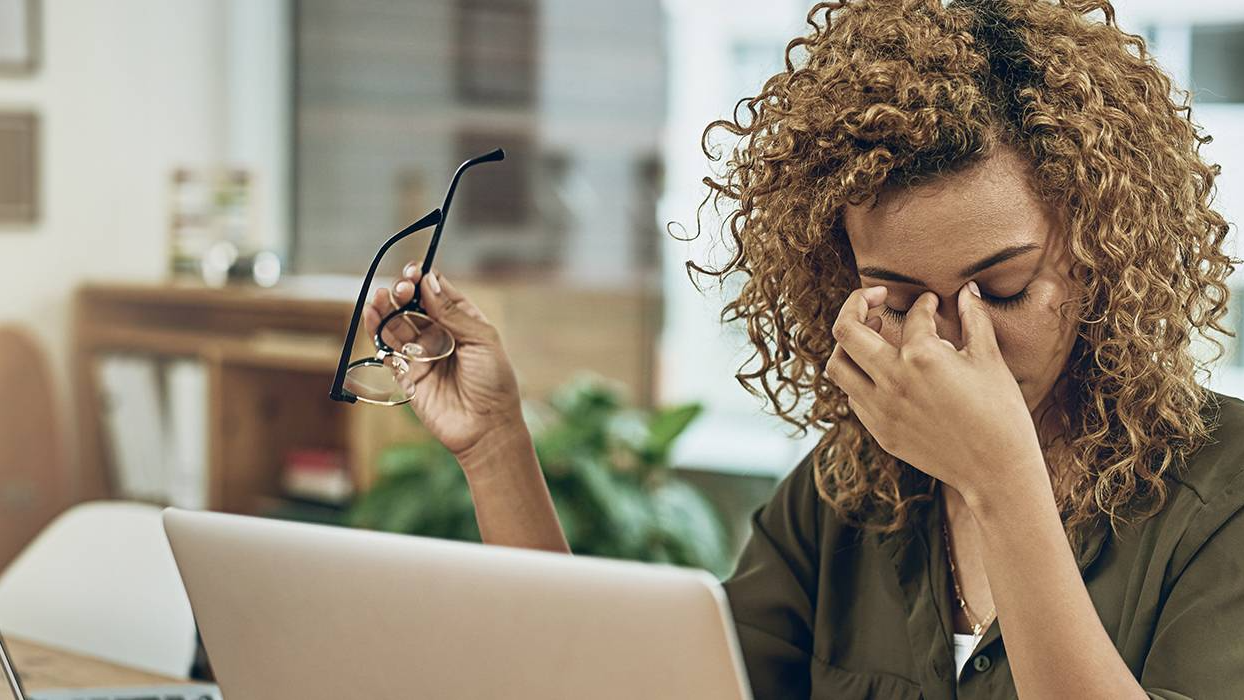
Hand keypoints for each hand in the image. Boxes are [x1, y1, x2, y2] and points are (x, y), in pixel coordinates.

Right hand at [363, 265, 527, 461]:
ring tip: (381, 297)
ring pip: (397, 324)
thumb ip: (452, 312)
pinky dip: (377, 332)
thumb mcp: (481, 340)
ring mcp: (422, 354)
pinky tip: (373, 316)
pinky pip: (387, 349)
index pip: (437, 292)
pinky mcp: (406, 374)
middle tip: (400, 289)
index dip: (423, 280)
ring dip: (386, 309)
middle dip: (403, 293)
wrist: (486, 427)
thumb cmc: (493, 382)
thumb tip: (428, 281)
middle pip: (413, 305)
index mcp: (463, 322)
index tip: (413, 272)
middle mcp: (440, 335)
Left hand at [824, 282, 1044, 502]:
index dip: (923, 303)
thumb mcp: (990, 360)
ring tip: (869, 334)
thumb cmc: (1001, 413)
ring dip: (848, 345)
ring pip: (837, 366)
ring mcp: (880, 409)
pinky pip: (853, 396)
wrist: (997, 472)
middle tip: (875, 298)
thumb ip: (975, 319)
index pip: (912, 316)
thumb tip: (969, 289)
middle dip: (855, 305)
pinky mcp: (879, 432)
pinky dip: (860, 378)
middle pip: (845, 331)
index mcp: (922, 357)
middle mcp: (892, 380)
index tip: (931, 303)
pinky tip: (882, 372)